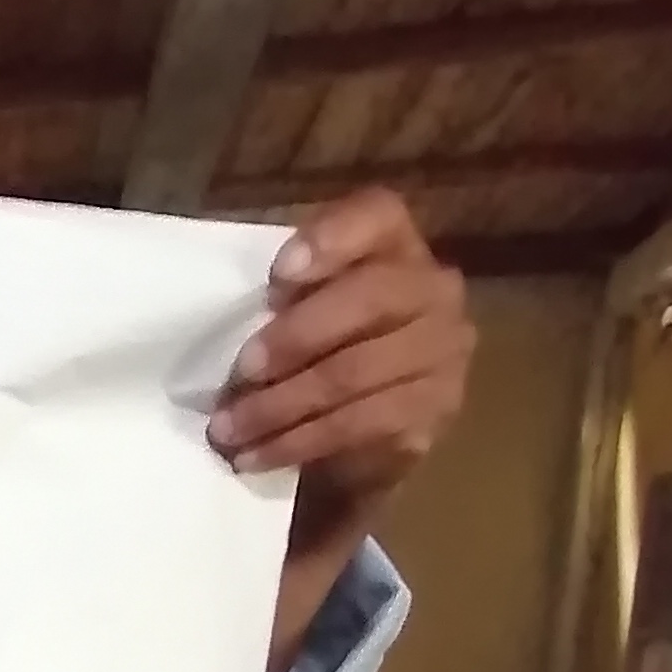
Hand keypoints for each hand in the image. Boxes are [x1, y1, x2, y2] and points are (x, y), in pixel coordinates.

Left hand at [209, 185, 471, 542]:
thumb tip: (233, 316)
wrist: (353, 427)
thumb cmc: (310, 347)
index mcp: (394, 242)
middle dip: (295, 337)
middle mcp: (434, 288)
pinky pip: (363, 426)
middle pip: (371, 298)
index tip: (276, 276)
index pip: (376, 216)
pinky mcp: (432, 413)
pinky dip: (300, 442)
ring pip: (359, 372)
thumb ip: (281, 294)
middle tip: (239, 373)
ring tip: (228, 430)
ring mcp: (443, 352)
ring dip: (283, 405)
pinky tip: (257, 455)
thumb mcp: (291, 306)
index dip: (330, 240)